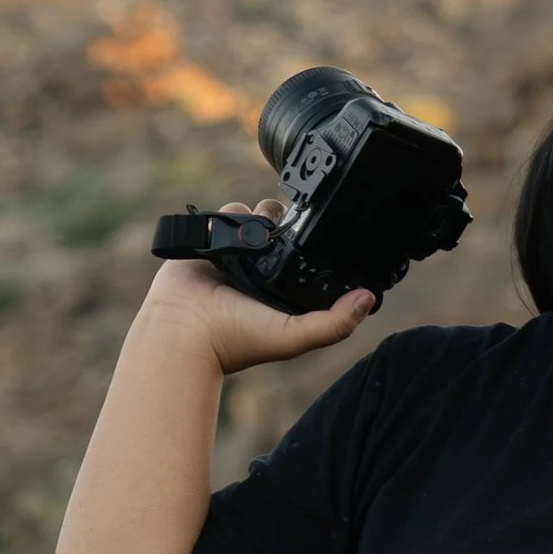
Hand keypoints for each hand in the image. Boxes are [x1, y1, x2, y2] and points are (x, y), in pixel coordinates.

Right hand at [145, 203, 377, 376]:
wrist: (183, 330)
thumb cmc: (237, 340)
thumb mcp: (295, 337)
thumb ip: (334, 323)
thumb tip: (369, 297)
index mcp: (282, 291)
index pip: (309, 256)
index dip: (320, 244)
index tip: (329, 233)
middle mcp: (259, 271)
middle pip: (283, 228)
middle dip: (286, 220)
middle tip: (282, 230)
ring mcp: (233, 254)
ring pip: (254, 215)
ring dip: (258, 215)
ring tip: (253, 235)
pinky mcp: (209, 241)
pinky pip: (225, 213)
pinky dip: (230, 215)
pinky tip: (231, 230)